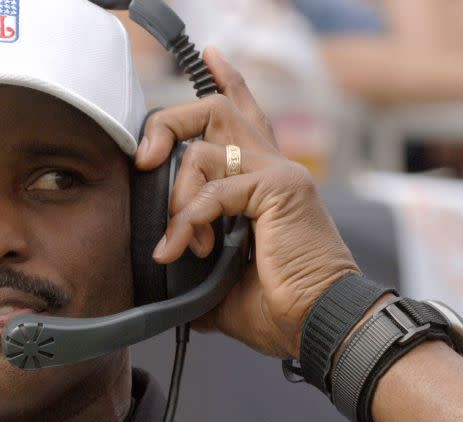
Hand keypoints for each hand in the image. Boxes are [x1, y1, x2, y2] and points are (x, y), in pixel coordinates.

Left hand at [136, 48, 358, 358]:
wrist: (318, 324)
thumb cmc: (279, 307)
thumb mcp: (219, 280)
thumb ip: (194, 262)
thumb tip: (165, 272)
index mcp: (264, 178)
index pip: (244, 114)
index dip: (227, 82)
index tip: (208, 56)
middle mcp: (273, 165)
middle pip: (213, 110)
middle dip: (166, 124)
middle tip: (144, 159)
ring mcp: (279, 172)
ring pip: (201, 149)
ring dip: (177, 199)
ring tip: (182, 244)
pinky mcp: (280, 188)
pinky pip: (214, 191)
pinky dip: (189, 222)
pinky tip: (184, 250)